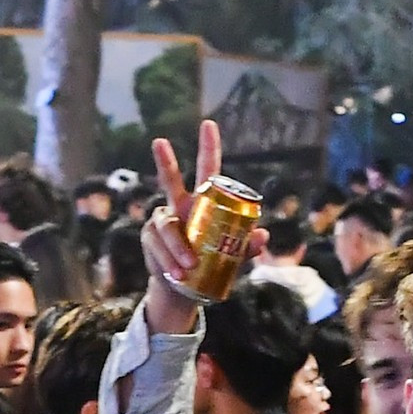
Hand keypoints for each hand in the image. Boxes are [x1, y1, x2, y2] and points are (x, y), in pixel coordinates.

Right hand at [142, 119, 267, 335]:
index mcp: (203, 203)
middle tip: (159, 141)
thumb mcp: (234, 258)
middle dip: (166, 161)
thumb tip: (262, 236)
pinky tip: (177, 272)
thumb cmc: (210, 265)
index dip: (208, 148)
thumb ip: (246, 247)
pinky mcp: (150, 238)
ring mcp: (162, 221)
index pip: (207, 171)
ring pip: (167, 226)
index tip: (209, 125)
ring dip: (178, 246)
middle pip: (171, 180)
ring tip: (189, 266)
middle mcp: (180, 206)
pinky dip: (168, 259)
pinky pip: (158, 246)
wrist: (184, 288)